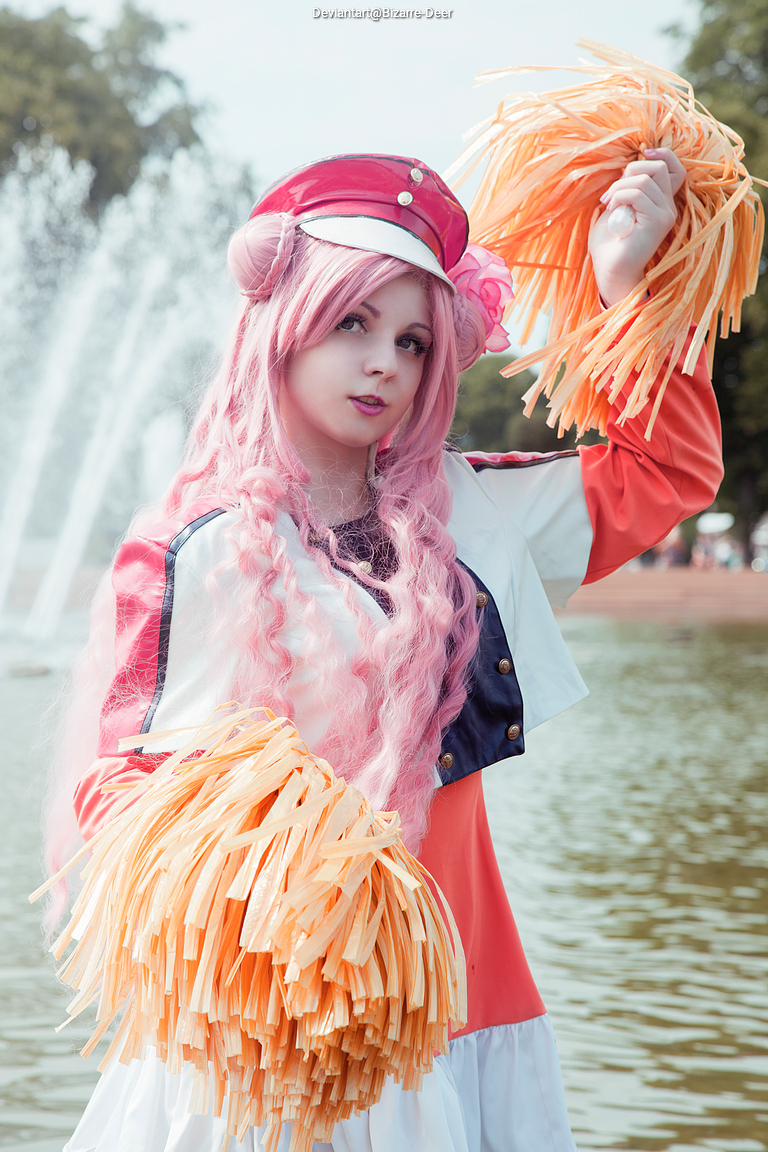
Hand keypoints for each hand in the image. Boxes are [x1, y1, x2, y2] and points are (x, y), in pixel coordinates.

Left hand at [589, 147, 685, 306]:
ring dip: (619, 187)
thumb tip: (631, 166)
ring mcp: (665, 215)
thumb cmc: (610, 242)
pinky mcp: (657, 222)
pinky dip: (619, 196)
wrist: (610, 270)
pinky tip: (611, 210)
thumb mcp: (618, 207)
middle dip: (630, 171)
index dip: (662, 155)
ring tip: (608, 204)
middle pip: (659, 167)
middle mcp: (669, 207)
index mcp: (662, 202)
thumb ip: (628, 187)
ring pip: (645, 179)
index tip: (642, 153)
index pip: (675, 169)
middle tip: (610, 194)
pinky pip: (638, 193)